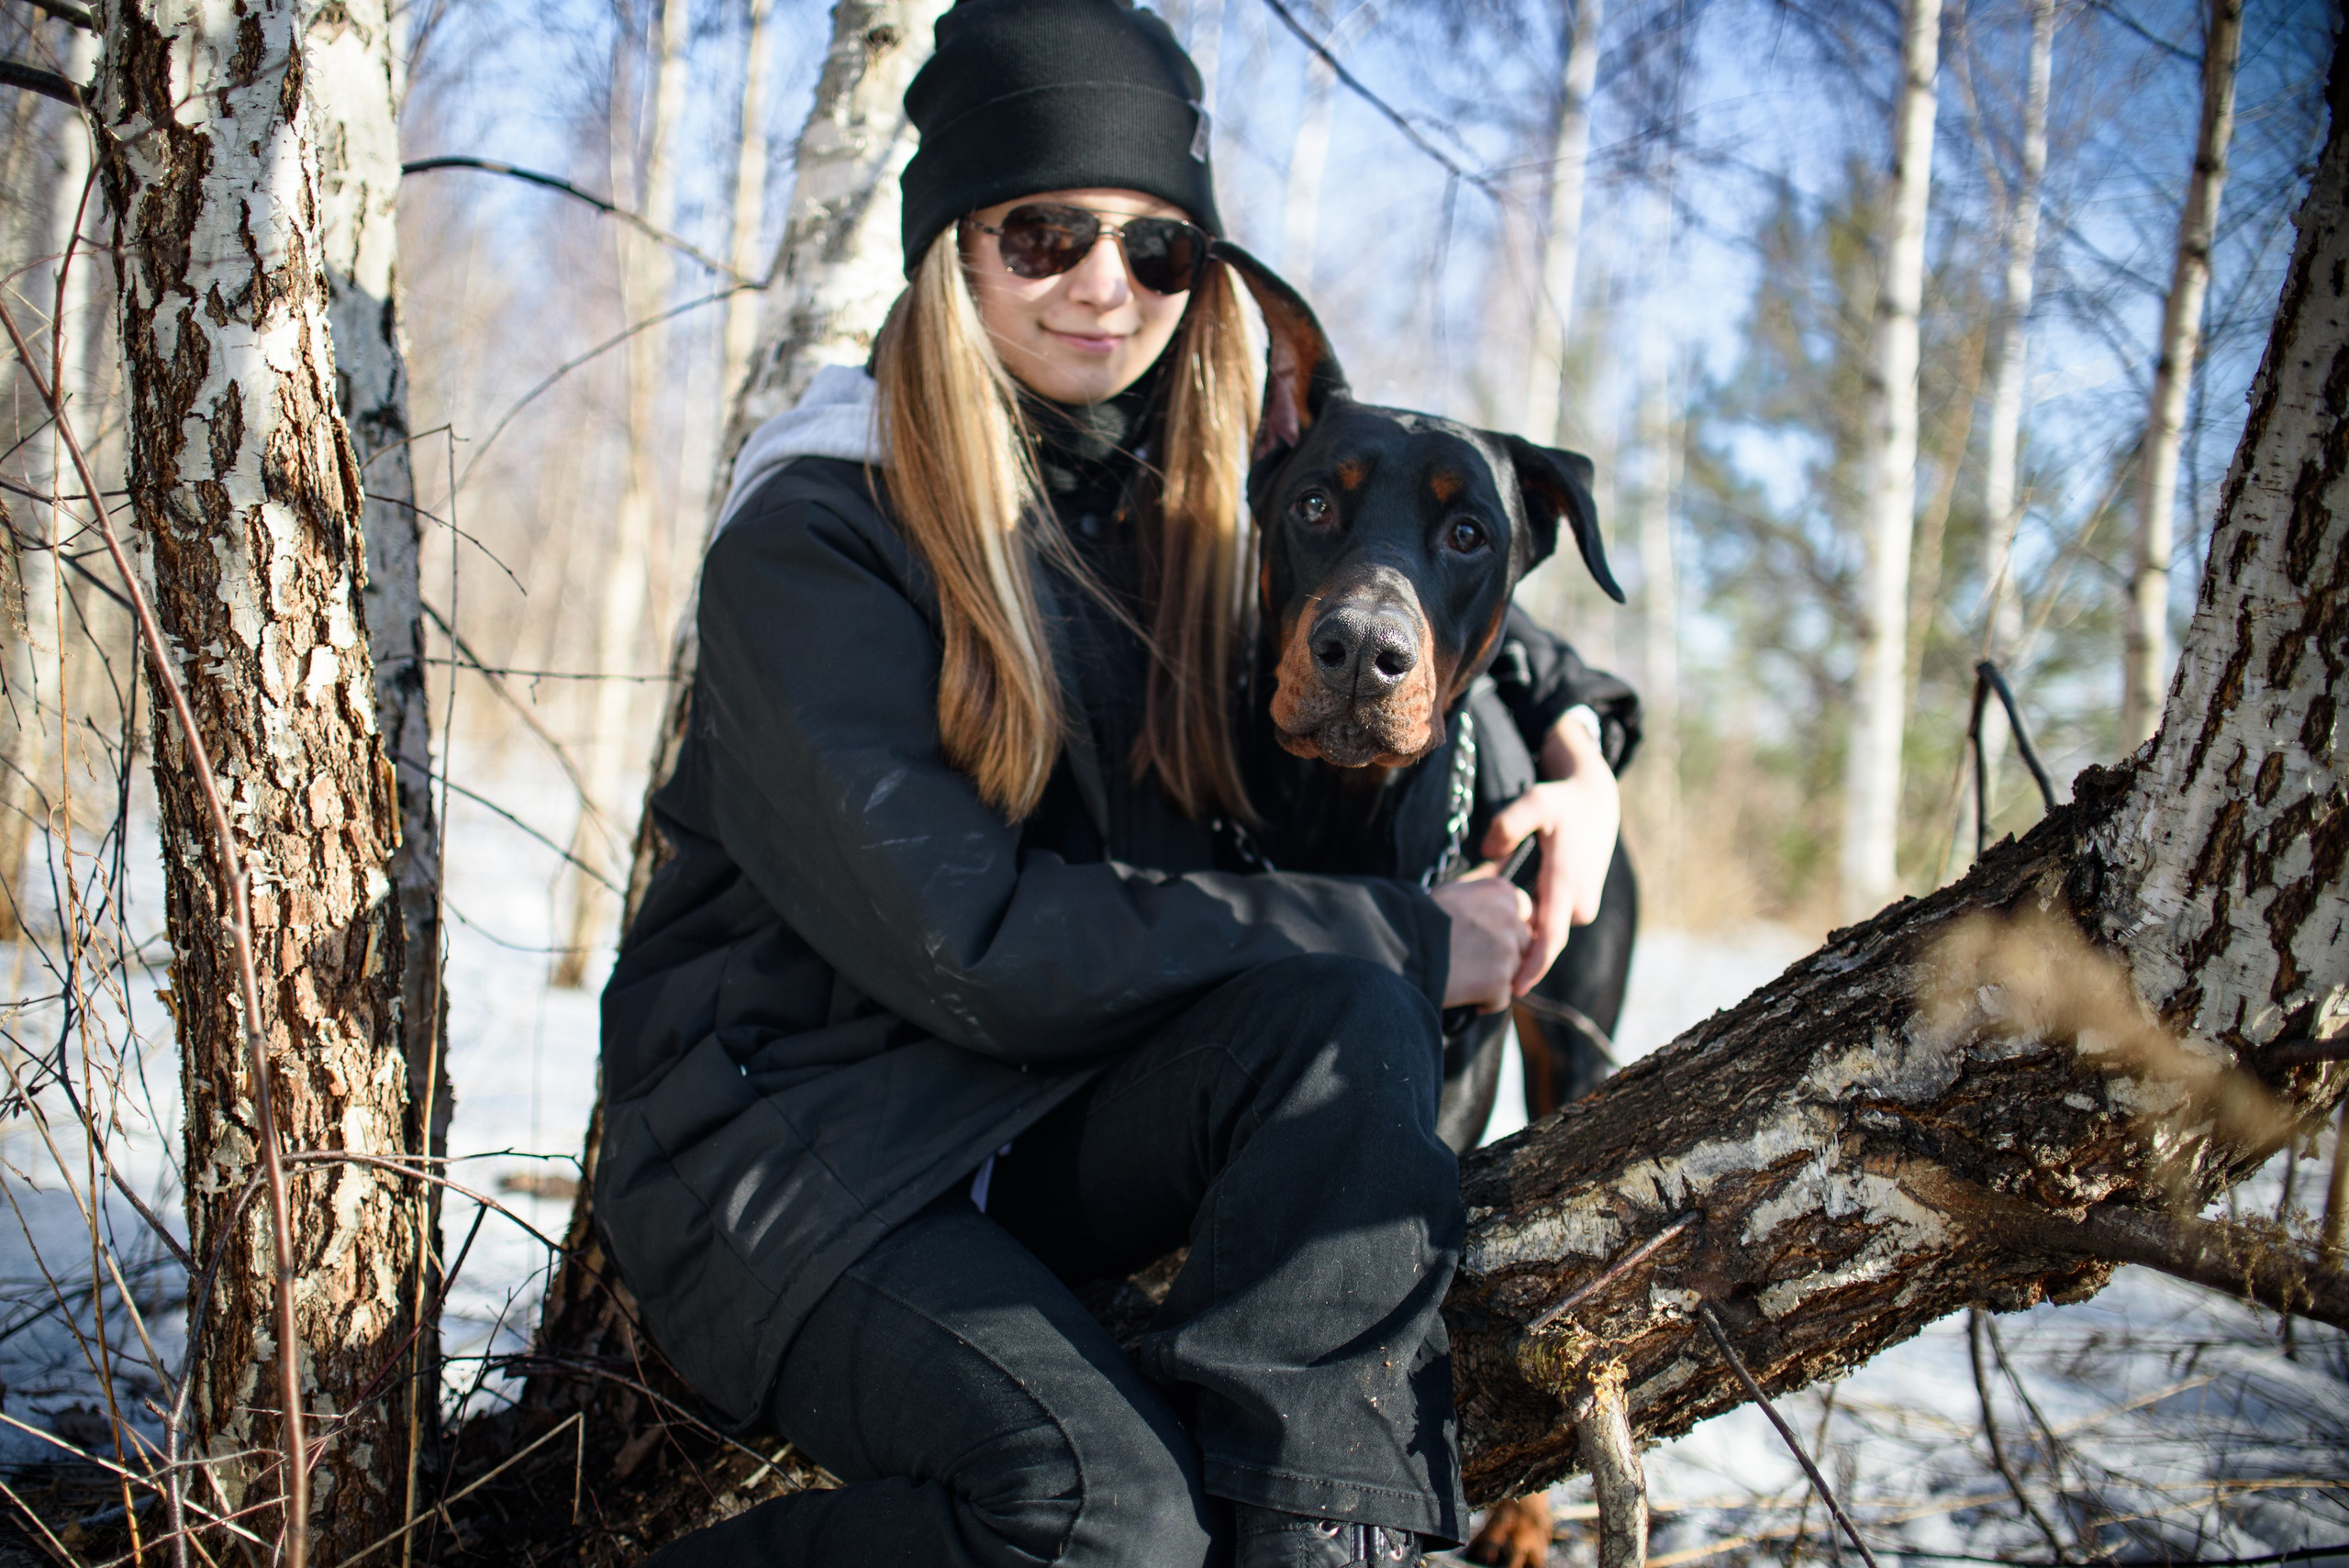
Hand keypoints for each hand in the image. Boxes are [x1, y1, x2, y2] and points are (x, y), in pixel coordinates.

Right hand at [1430, 868, 1533, 1012]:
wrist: (1402, 947)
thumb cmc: (1420, 918)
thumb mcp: (1454, 890)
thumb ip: (1483, 889)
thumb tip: (1499, 876)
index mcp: (1502, 892)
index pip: (1524, 910)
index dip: (1505, 926)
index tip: (1484, 934)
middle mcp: (1511, 917)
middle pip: (1523, 942)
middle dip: (1504, 953)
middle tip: (1471, 958)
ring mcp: (1507, 950)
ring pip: (1515, 971)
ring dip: (1496, 977)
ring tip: (1464, 975)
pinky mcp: (1500, 980)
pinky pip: (1502, 998)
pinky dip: (1485, 1001)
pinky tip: (1463, 993)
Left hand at [1481, 711, 1620, 994]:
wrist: (1596, 799)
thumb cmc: (1561, 801)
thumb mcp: (1533, 801)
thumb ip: (1507, 825)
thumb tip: (1490, 853)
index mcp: (1567, 883)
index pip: (1551, 939)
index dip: (1533, 967)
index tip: (1514, 990)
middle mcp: (1580, 901)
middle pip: (1543, 942)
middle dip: (1515, 956)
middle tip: (1476, 964)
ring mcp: (1584, 905)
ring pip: (1546, 932)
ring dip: (1521, 937)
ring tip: (1483, 937)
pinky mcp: (1582, 904)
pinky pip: (1552, 922)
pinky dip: (1530, 925)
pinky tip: (1504, 920)